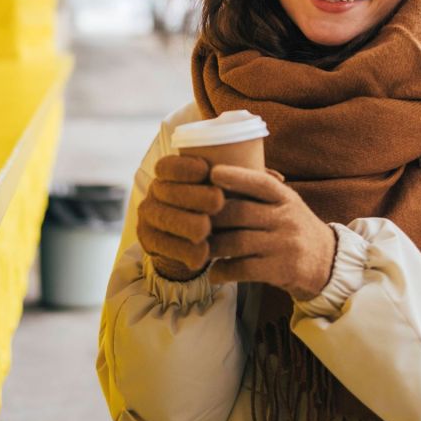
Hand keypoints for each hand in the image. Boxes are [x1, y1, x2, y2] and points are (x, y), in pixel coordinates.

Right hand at [137, 154, 224, 280]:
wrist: (188, 239)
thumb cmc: (211, 205)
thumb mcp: (218, 188)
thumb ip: (235, 180)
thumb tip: (273, 175)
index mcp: (167, 173)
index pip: (169, 165)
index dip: (185, 166)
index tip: (206, 169)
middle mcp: (155, 192)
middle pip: (169, 191)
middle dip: (194, 195)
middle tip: (218, 200)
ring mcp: (149, 216)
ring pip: (165, 219)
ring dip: (186, 224)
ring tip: (206, 230)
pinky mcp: (148, 241)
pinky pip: (165, 246)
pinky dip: (184, 251)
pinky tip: (201, 255)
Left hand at [208, 165, 336, 300]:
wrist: (328, 263)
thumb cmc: (294, 229)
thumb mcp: (286, 204)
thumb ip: (259, 193)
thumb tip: (217, 175)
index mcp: (285, 198)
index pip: (260, 182)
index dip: (236, 176)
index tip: (212, 173)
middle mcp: (287, 218)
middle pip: (240, 213)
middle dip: (211, 217)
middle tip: (190, 221)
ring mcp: (285, 244)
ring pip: (237, 242)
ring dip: (212, 247)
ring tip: (197, 249)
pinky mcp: (282, 269)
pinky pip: (244, 269)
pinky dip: (224, 271)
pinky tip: (214, 273)